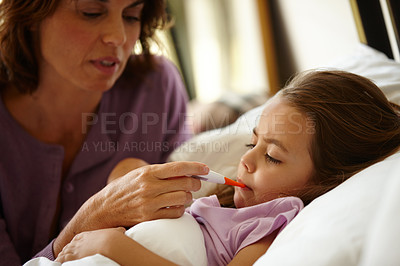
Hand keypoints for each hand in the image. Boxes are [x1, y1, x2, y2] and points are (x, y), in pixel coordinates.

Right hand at [53, 161, 206, 256]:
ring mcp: (149, 204)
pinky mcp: (150, 218)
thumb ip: (162, 173)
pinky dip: (180, 209)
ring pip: (183, 199)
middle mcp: (149, 187)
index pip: (178, 168)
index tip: (206, 169)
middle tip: (196, 183)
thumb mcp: (140, 174)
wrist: (104, 209)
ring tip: (183, 195)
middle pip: (185, 184)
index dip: (196, 167)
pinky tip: (175, 205)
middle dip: (195, 183)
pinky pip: (176, 213)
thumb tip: (188, 173)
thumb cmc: (125, 188)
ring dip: (188, 197)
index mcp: (148, 172)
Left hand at [56, 227, 125, 262]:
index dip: (74, 244)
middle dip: (67, 251)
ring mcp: (75, 249)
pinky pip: (61, 260)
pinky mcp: (73, 257)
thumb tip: (123, 230)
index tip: (74, 248)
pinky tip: (58, 263)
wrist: (110, 244)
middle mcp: (78, 242)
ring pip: (63, 253)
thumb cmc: (114, 239)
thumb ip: (117, 231)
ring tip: (60, 261)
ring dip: (62, 257)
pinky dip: (59, 262)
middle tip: (65, 256)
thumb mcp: (116, 232)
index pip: (76, 239)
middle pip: (68, 247)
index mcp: (86, 235)